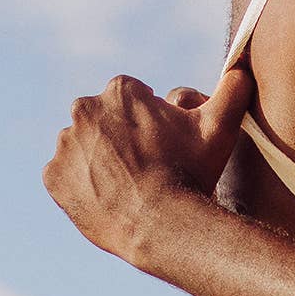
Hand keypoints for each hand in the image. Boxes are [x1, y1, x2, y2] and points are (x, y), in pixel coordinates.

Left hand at [44, 63, 254, 263]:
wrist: (162, 225)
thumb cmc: (192, 172)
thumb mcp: (219, 127)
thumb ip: (232, 91)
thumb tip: (241, 70)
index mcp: (120, 91)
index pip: (130, 98)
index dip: (148, 121)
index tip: (160, 144)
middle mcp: (84, 110)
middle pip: (102, 120)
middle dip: (118, 137)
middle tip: (145, 166)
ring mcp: (66, 145)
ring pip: (82, 147)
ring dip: (97, 160)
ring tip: (126, 185)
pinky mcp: (53, 177)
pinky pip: (64, 177)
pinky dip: (80, 186)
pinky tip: (107, 198)